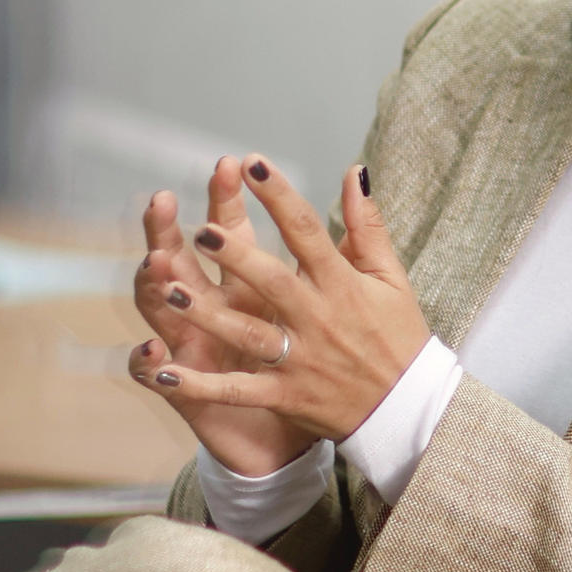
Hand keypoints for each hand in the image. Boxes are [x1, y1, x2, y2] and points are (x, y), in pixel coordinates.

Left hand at [140, 156, 431, 442]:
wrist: (408, 408)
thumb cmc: (398, 334)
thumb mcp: (391, 276)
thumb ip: (367, 224)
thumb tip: (354, 172)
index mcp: (342, 284)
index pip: (308, 231)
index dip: (279, 195)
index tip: (253, 163)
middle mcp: (317, 318)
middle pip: (272, 281)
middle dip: (237, 255)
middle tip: (202, 230)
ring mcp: (299, 359)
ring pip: (246, 333)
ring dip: (207, 313)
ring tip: (169, 288)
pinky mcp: (286, 395)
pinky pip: (237, 391)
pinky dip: (199, 385)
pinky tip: (162, 372)